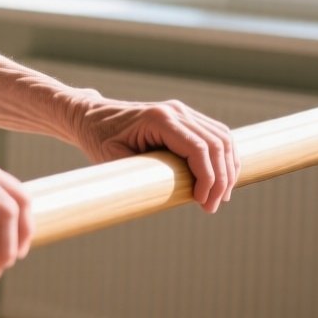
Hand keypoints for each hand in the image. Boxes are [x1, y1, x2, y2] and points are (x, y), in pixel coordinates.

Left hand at [62, 88, 241, 213]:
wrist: (89, 116)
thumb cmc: (97, 138)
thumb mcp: (111, 158)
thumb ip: (138, 173)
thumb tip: (164, 196)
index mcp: (159, 119)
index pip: (199, 148)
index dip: (208, 177)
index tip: (202, 202)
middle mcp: (176, 111)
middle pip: (217, 144)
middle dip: (221, 178)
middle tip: (211, 207)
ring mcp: (183, 111)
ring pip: (222, 139)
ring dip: (227, 169)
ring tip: (219, 198)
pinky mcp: (185, 118)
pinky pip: (215, 136)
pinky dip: (223, 158)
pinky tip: (220, 180)